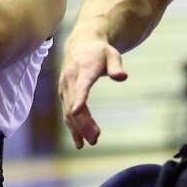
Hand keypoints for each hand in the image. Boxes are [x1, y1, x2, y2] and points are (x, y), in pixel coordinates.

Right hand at [58, 34, 126, 148]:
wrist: (81, 44)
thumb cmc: (100, 51)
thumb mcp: (112, 54)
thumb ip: (116, 66)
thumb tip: (122, 76)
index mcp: (83, 69)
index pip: (81, 85)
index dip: (79, 98)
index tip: (76, 111)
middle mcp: (70, 79)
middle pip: (74, 104)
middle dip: (83, 122)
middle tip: (96, 138)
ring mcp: (65, 88)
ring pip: (68, 112)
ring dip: (79, 128)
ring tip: (92, 142)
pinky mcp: (64, 94)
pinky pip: (66, 113)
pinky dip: (72, 128)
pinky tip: (79, 142)